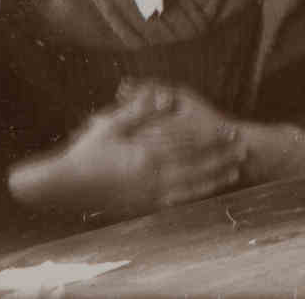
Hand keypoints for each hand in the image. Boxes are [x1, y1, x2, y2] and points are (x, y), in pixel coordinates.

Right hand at [10, 90, 243, 220]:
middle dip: (221, 158)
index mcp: (145, 154)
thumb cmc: (84, 152)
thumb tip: (164, 95)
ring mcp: (145, 195)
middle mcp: (149, 177)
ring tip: (233, 174)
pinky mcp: (139, 208)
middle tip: (244, 151)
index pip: (187, 144)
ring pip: (188, 187)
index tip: (231, 130)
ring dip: (213, 180)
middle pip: (195, 166)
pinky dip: (192, 199)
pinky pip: (171, 204)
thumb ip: (140, 110)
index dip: (211, 137)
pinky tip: (205, 195)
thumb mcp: (111, 125)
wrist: (61, 186)